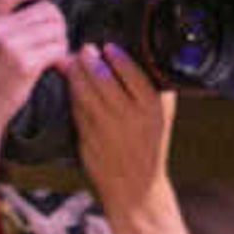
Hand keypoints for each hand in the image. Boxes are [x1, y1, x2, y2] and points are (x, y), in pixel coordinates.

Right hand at [0, 0, 69, 136]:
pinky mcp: (27, 65)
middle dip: (56, 22)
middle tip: (55, 35)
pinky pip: (57, 49)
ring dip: (60, 39)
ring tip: (55, 51)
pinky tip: (57, 64)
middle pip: (43, 10)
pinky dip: (61, 56)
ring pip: (55, 29)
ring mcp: (12, 46)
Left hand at [65, 44, 175, 218]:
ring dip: (75, 73)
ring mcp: (105, 128)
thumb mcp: (162, 115)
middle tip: (84, 49)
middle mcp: (129, 117)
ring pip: (84, 92)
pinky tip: (71, 83)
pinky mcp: (87, 138)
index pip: (132, 73)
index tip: (108, 47)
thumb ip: (154, 86)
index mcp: (151, 108)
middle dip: (88, 60)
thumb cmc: (150, 145)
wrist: (136, 187)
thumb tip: (141, 53)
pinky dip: (72, 93)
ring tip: (73, 62)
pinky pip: (76, 108)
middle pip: (102, 78)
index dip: (117, 56)